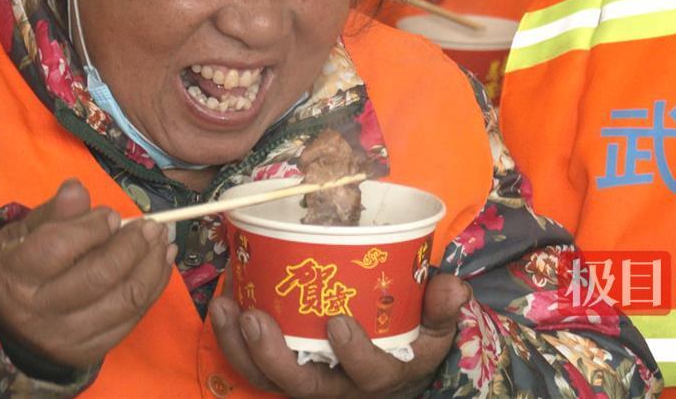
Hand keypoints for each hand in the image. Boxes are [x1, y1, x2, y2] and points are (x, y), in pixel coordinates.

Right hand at [0, 179, 174, 367]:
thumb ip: (53, 213)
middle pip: (99, 275)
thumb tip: (77, 189)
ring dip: (152, 265)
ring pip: (125, 299)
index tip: (112, 215)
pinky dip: (154, 286)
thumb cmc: (21, 268)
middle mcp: (41, 310)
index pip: (58, 247)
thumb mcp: (23, 235)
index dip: (91, 228)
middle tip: (152, 225)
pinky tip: (161, 263)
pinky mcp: (92, 349)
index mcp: (16, 274)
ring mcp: (69, 335)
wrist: (12, 328)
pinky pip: (134, 317)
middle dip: (133, 245)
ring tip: (163, 241)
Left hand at [209, 272, 469, 397]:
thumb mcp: (436, 328)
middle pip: (302, 387)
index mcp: (383, 376)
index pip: (369, 375)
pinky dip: (231, 341)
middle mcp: (341, 389)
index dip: (353, 354)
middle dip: (274, 356)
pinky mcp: (282, 372)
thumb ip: (443, 307)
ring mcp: (308, 383)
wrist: (393, 369)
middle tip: (254, 317)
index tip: (339, 322)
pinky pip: (252, 367)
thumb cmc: (412, 340)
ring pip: (268, 380)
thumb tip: (453, 286)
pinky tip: (222, 306)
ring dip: (240, 347)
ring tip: (226, 308)